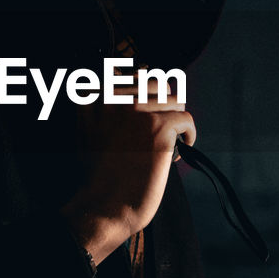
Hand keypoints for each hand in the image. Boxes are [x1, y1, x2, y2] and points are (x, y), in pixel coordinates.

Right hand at [59, 77, 195, 264]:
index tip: (149, 116)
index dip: (149, 93)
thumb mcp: (90, 129)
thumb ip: (108, 102)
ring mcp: (137, 110)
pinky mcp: (158, 128)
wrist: (105, 204)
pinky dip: (188, 136)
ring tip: (166, 145)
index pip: (137, 73)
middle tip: (161, 131)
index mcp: (97, 95)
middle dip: (165, 105)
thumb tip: (143, 73)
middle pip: (158, 83)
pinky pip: (186, 118)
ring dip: (175, 122)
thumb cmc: (100, 174)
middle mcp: (116, 96)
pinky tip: (178, 152)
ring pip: (175, 99)